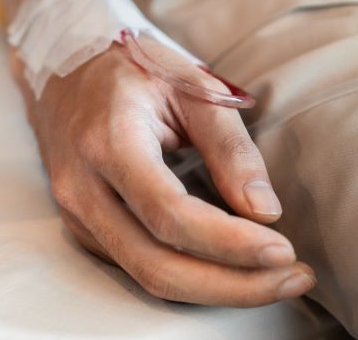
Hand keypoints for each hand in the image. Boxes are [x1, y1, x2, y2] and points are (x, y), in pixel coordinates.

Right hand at [15, 39, 316, 306]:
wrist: (65, 66)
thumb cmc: (134, 69)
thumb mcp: (191, 85)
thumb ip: (230, 146)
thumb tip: (266, 213)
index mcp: (108, 141)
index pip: (168, 214)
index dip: (229, 243)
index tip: (285, 250)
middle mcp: (81, 185)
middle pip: (155, 264)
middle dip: (231, 285)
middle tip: (292, 278)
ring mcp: (74, 211)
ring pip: (145, 276)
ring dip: (215, 290)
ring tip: (274, 279)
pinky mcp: (81, 225)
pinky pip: (135, 266)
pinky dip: (189, 277)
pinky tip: (231, 266)